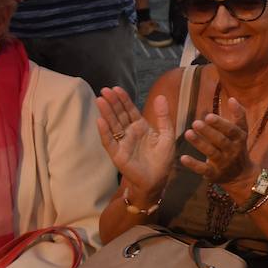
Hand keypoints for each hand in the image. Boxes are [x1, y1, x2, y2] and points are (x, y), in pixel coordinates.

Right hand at [96, 87, 174, 201]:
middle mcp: (129, 133)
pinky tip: (100, 121)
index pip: (130, 110)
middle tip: (105, 90)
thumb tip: (161, 96)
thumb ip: (164, 117)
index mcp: (140, 126)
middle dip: (112, 102)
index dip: (123, 99)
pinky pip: (109, 141)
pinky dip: (105, 131)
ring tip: (100, 100)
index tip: (116, 88)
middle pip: (119, 114)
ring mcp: (122, 142)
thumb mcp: (167, 135)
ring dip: (106, 113)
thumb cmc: (162, 159)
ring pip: (112, 125)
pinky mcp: (117, 154)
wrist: (157, 179)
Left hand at [180, 98, 252, 187]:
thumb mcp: (241, 132)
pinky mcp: (214, 174)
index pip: (231, 130)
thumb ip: (238, 115)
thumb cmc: (237, 147)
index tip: (208, 116)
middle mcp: (233, 150)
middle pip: (221, 141)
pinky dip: (193, 164)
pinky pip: (203, 169)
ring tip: (187, 133)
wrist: (241, 175)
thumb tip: (231, 98)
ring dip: (200, 144)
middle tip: (195, 123)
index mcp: (239, 138)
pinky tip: (183, 158)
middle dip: (208, 132)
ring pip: (211, 153)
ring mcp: (224, 163)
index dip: (220, 123)